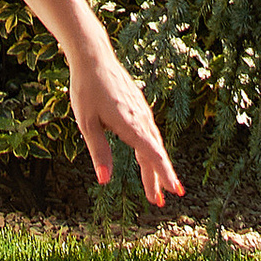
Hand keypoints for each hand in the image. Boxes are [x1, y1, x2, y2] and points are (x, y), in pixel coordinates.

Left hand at [68, 33, 182, 210]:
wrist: (94, 57)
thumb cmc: (86, 89)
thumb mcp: (86, 123)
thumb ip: (99, 151)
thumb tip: (104, 180)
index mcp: (129, 124)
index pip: (152, 154)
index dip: (164, 174)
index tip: (174, 191)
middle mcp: (140, 118)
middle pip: (154, 153)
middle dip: (159, 178)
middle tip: (161, 202)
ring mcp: (141, 111)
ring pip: (153, 143)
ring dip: (155, 167)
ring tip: (156, 190)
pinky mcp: (138, 106)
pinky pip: (149, 132)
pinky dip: (152, 150)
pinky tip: (149, 158)